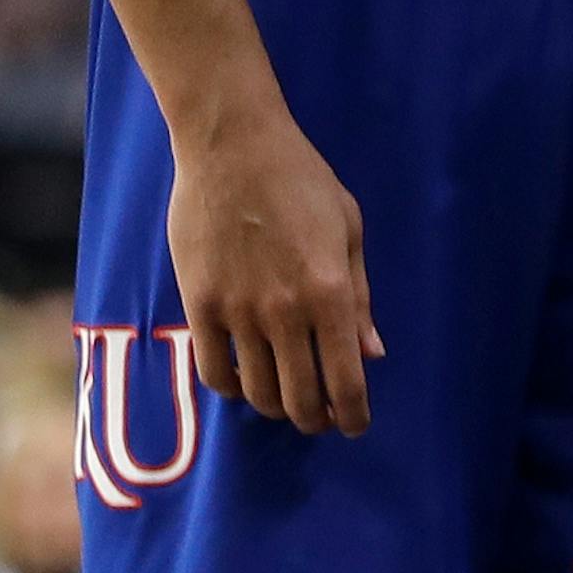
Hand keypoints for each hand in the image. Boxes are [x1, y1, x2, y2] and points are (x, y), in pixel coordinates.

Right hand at [168, 96, 381, 436]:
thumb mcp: (348, 229)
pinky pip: (214, 373)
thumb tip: (371, 354)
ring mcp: (239, 312)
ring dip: (277, 406)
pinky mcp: (200, 306)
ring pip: (258, 392)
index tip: (355, 425)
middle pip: (300, 399)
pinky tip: (247, 378)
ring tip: (288, 398)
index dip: (352, 414)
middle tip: (322, 418)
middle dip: (316, 420)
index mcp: (330, 291)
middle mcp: (285, 311)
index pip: (344, 379)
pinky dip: (234, 388)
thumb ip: (360, 297)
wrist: (233, 147)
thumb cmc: (301, 180)